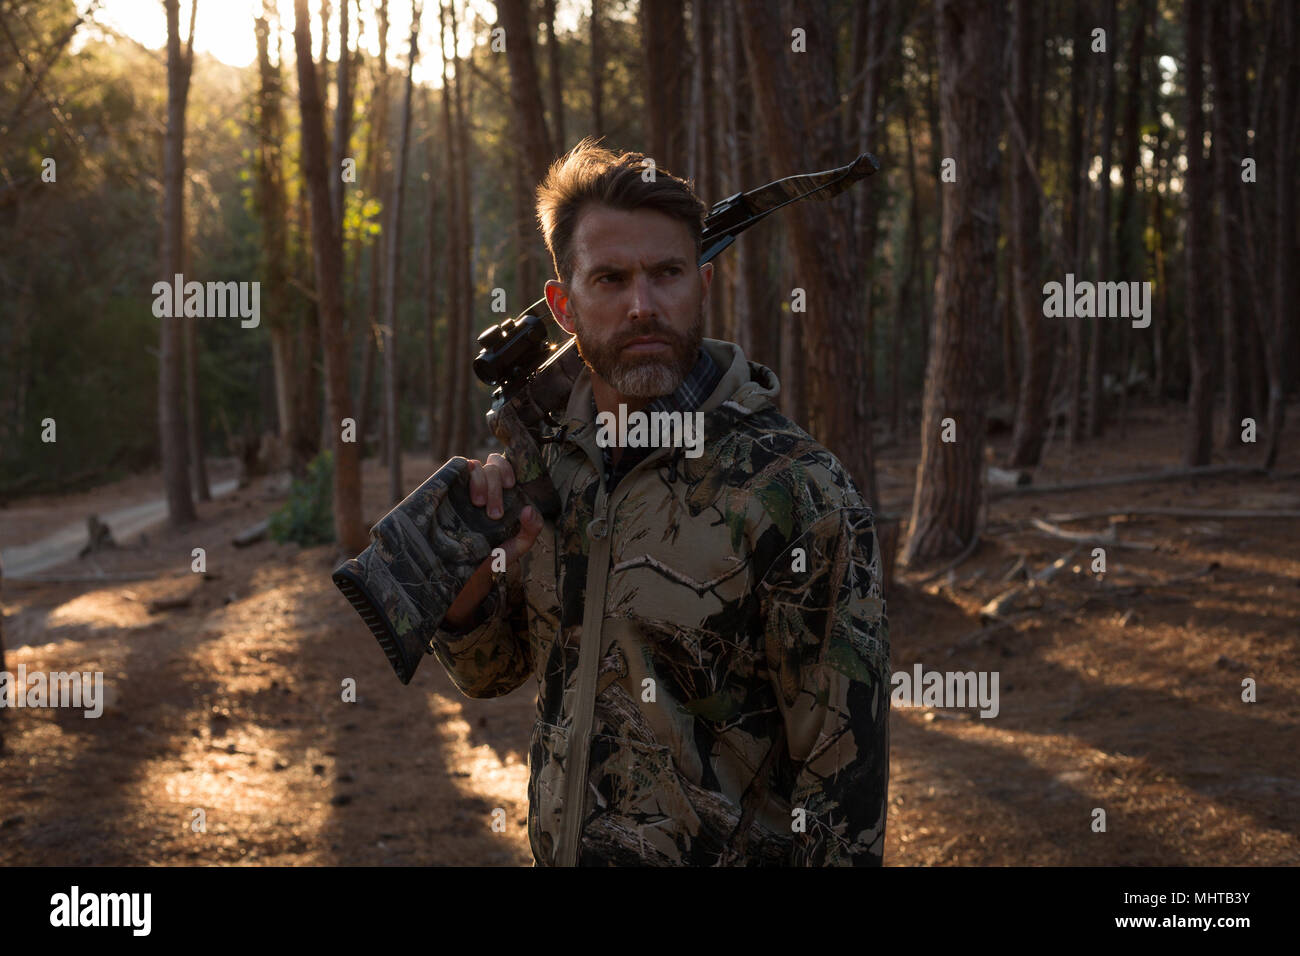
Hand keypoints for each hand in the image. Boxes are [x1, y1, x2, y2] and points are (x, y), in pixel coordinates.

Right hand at [443, 454, 543, 627]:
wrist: (460, 572)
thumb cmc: (489, 557)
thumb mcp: (515, 547)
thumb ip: (530, 530)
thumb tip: (529, 509)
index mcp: (500, 494)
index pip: (504, 466)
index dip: (508, 468)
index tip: (511, 485)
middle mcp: (482, 487)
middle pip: (492, 466)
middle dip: (495, 486)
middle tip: (494, 513)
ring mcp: (463, 488)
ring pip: (476, 466)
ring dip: (481, 482)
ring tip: (478, 506)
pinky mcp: (446, 490)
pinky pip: (455, 468)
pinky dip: (463, 471)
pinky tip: (467, 492)